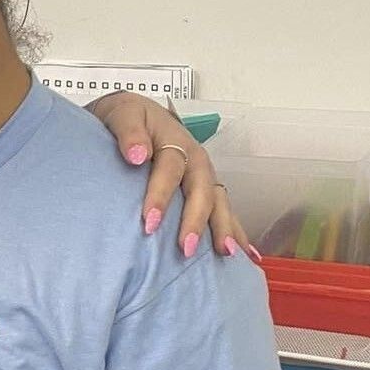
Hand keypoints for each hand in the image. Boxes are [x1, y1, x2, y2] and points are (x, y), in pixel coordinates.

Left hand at [87, 92, 256, 261]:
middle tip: (185, 249)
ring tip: (227, 254)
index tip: (148, 223)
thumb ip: (129, 132)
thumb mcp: (122, 115)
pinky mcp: (207, 188)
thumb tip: (136, 155)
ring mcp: (205, 175)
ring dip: (223, 228)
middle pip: (201, 190)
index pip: (170, 169)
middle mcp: (196, 160)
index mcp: (176, 142)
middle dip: (196, 220)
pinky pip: (224, 210)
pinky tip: (246, 254)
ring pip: (219, 202)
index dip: (160, 196)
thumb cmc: (126, 118)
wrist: (134, 114)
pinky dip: (236, 230)